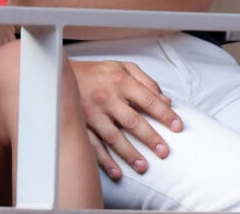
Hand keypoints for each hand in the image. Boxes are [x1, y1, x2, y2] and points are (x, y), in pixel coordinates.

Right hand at [71, 59, 182, 178]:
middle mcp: (107, 97)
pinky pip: (93, 144)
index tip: (177, 127)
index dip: (164, 113)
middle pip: (132, 120)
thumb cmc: (96, 72)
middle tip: (164, 152)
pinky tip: (116, 172)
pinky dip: (104, 160)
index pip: (147, 99)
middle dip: (150, 137)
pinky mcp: (81, 123)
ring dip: (129, 153)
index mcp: (120, 81)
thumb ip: (145, 81)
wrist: (62, 73)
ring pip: (113, 136)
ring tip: (143, 166)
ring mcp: (93, 112)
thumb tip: (166, 100)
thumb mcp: (121, 67)